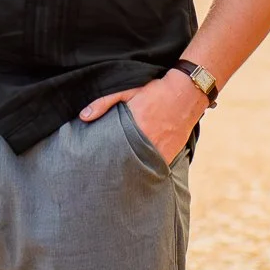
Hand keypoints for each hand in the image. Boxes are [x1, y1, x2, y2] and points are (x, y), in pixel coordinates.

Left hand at [79, 70, 210, 164]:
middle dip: (119, 168)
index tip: (98, 165)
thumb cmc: (155, 90)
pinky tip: (143, 172)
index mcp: (135, 127)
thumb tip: (83, 116)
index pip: (116, 150)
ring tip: (123, 178)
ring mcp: (162, 149)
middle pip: (129, 162)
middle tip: (108, 177)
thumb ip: (104, 103)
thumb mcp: (127, 91)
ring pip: (144, 167)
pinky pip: (159, 166)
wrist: (186, 92)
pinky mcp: (173, 152)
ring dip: (135, 170)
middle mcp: (149, 141)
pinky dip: (151, 169)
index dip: (107, 159)